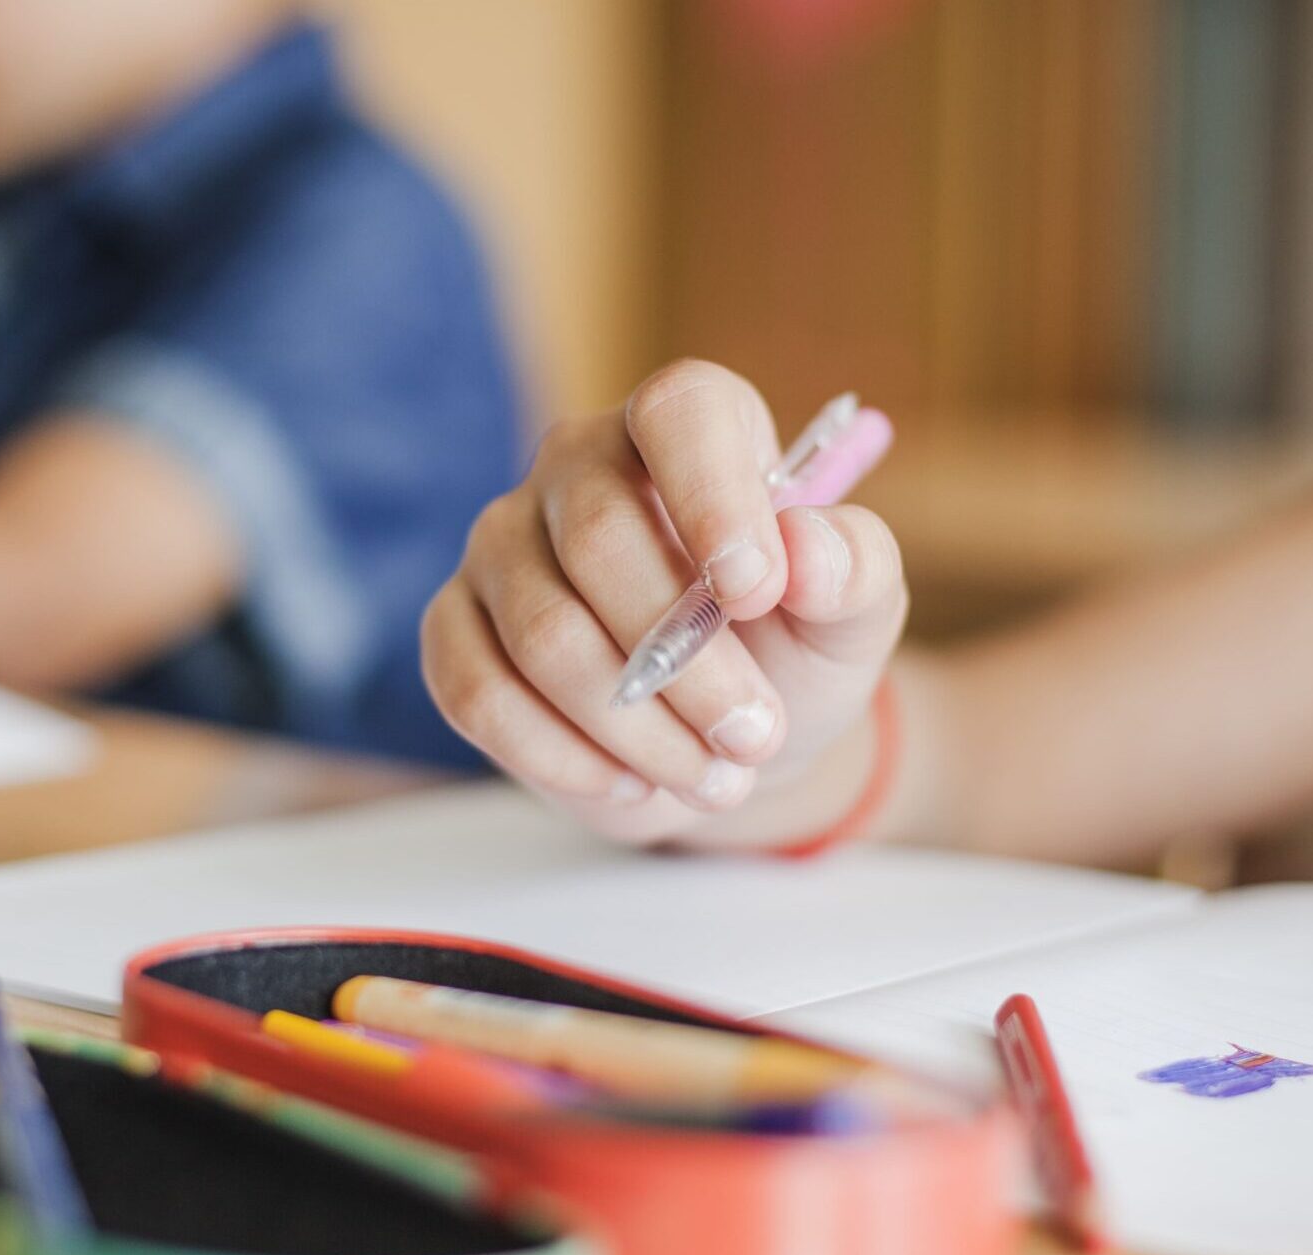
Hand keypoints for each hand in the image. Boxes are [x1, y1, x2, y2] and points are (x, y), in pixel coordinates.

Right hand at [422, 360, 907, 846]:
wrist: (728, 735)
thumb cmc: (794, 647)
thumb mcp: (856, 615)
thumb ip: (857, 570)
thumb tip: (807, 548)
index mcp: (685, 424)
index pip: (680, 415)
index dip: (714, 497)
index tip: (756, 594)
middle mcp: (576, 462)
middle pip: (599, 541)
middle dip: (689, 663)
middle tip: (756, 735)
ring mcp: (502, 543)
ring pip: (543, 636)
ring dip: (637, 728)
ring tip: (714, 776)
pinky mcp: (456, 626)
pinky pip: (477, 692)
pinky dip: (562, 757)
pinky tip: (628, 781)